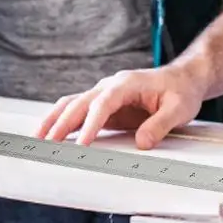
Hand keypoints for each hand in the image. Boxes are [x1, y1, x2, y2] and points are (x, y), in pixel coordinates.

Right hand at [36, 62, 206, 147]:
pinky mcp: (105, 105)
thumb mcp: (179, 109)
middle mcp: (111, 85)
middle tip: (48, 144)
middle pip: (80, 102)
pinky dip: (63, 120)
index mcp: (127, 83)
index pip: (103, 103)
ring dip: (55, 119)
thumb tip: (142, 143)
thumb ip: (160, 125)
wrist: (183, 79)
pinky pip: (79, 110)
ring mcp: (105, 94)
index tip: (82, 144)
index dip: (90, 124)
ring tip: (39, 138)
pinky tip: (53, 133)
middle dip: (62, 123)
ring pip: (73, 104)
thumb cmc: (181, 90)